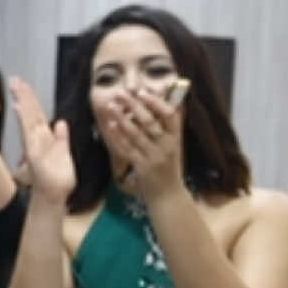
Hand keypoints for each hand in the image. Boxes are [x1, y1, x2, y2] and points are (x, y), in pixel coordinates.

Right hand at [10, 77, 73, 204]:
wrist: (55, 194)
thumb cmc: (58, 177)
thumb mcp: (64, 152)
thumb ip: (62, 138)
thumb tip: (60, 122)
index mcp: (45, 137)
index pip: (37, 114)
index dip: (31, 100)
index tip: (24, 85)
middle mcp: (37, 138)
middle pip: (31, 112)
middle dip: (24, 95)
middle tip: (16, 79)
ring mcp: (34, 143)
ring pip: (28, 118)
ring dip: (22, 101)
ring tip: (16, 86)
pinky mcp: (33, 151)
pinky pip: (28, 132)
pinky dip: (23, 119)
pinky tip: (18, 106)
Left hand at [106, 87, 184, 202]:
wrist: (168, 195)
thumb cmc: (168, 167)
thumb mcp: (173, 146)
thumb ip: (166, 128)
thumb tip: (157, 103)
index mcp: (176, 138)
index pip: (170, 114)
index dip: (155, 101)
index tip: (142, 91)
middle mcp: (167, 146)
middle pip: (149, 121)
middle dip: (133, 105)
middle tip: (120, 93)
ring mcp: (154, 157)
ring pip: (135, 133)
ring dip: (121, 118)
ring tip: (111, 106)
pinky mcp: (142, 167)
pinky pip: (127, 148)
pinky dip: (118, 136)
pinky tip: (110, 126)